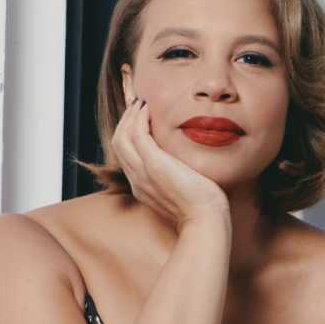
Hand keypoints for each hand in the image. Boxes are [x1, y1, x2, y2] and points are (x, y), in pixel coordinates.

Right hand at [111, 97, 229, 230]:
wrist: (206, 219)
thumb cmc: (203, 207)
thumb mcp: (184, 190)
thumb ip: (177, 176)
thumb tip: (185, 164)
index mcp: (142, 187)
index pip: (126, 156)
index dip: (129, 135)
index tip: (141, 120)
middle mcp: (137, 181)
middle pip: (118, 144)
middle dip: (125, 122)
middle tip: (138, 105)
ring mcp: (142, 173)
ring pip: (121, 137)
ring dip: (130, 117)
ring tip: (142, 104)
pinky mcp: (153, 164)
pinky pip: (136, 134)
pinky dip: (139, 118)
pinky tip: (149, 109)